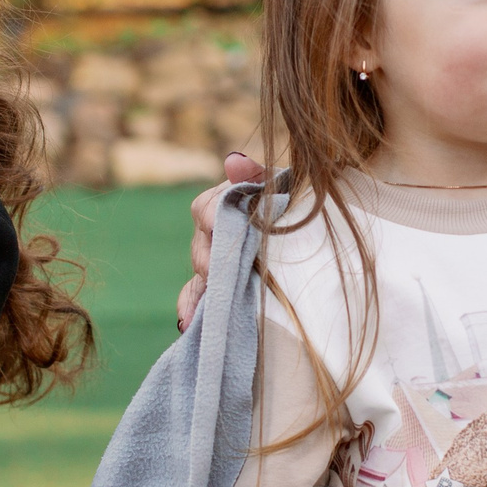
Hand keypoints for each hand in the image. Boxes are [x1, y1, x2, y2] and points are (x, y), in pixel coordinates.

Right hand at [177, 153, 272, 331]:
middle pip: (202, 246)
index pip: (207, 209)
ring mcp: (211, 256)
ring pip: (199, 273)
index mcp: (221, 202)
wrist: (299, 217)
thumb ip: (255, 173)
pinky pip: (196, 293)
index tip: (216, 225)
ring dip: (197, 290)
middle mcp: (211, 230)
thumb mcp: (276, 181)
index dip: (212, 217)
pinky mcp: (214, 281)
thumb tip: (233, 162)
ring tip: (195, 311)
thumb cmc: (286, 195)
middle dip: (210, 261)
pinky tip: (186, 323)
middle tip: (218, 275)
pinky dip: (190, 307)